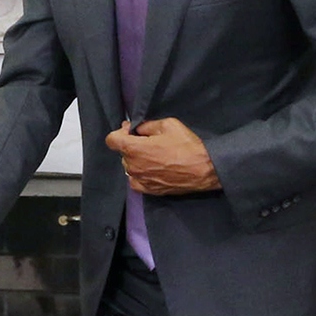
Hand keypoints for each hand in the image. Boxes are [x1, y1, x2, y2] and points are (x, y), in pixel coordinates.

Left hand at [105, 117, 221, 194]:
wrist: (204, 169)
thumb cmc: (187, 145)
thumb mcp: (167, 124)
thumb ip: (147, 125)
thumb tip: (136, 128)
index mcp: (134, 149)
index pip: (111, 140)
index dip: (120, 133)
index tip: (132, 131)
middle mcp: (133, 166)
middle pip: (122, 152)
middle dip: (132, 145)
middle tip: (148, 141)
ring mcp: (141, 180)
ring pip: (129, 166)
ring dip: (137, 160)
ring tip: (154, 156)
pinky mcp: (150, 190)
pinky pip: (136, 181)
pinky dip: (141, 174)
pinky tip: (153, 169)